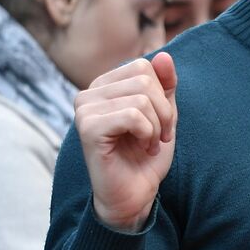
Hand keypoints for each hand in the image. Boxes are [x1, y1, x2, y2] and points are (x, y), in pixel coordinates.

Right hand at [74, 53, 177, 231]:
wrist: (134, 195)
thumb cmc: (145, 156)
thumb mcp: (163, 115)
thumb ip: (164, 85)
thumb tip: (163, 55)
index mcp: (104, 86)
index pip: (144, 67)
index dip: (163, 95)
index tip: (160, 123)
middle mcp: (88, 94)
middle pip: (144, 79)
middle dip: (163, 111)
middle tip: (159, 136)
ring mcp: (84, 110)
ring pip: (141, 97)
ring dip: (156, 126)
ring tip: (149, 144)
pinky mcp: (88, 128)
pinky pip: (133, 115)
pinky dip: (147, 134)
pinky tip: (141, 148)